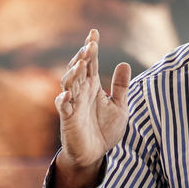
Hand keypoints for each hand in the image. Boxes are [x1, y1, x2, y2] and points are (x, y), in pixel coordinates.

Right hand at [52, 29, 130, 187]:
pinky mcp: (68, 119)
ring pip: (69, 84)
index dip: (91, 48)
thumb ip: (121, 86)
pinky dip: (64, 100)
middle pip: (79, 69)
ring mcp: (73, 104)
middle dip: (83, 56)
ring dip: (73, 73)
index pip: (91, 63)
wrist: (94, 155)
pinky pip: (63, 107)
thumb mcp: (119, 106)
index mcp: (93, 87)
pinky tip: (68, 94)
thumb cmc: (104, 130)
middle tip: (90, 45)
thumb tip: (125, 62)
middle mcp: (81, 92)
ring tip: (81, 63)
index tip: (93, 33)